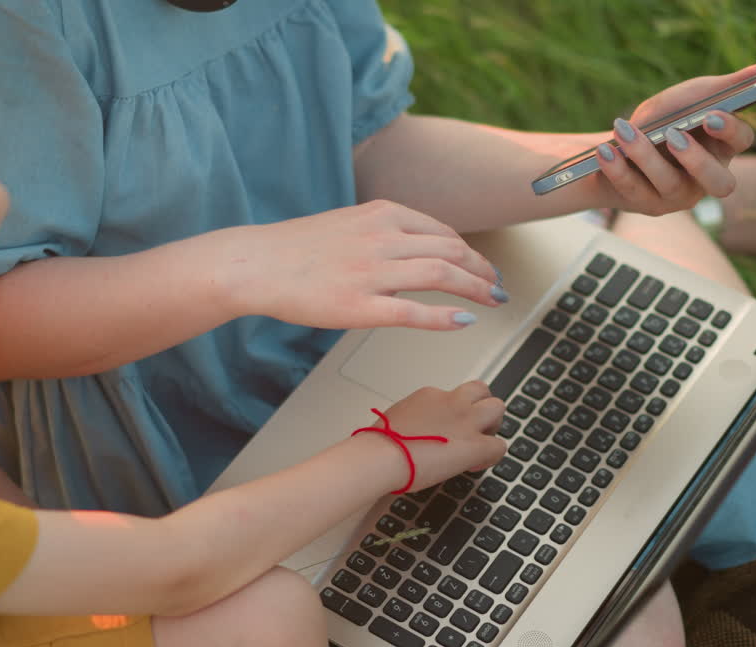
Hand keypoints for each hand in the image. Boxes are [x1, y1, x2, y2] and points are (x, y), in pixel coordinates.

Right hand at [209, 200, 505, 331]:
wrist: (256, 264)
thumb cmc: (296, 250)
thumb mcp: (349, 224)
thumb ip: (384, 232)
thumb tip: (417, 251)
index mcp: (382, 214)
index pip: (443, 232)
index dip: (472, 253)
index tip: (484, 268)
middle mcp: (383, 238)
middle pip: (452, 251)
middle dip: (483, 271)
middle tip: (499, 288)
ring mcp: (372, 272)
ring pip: (441, 275)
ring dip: (476, 289)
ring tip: (493, 301)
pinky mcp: (359, 305)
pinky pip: (413, 311)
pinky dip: (444, 316)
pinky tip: (464, 322)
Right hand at [360, 380, 506, 493]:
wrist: (381, 455)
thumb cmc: (380, 444)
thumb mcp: (395, 419)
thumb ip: (411, 421)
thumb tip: (412, 432)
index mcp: (429, 396)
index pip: (453, 396)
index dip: (454, 413)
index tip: (446, 429)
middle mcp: (451, 402)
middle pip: (481, 389)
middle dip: (482, 407)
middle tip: (473, 428)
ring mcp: (465, 421)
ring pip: (497, 407)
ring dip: (493, 424)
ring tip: (481, 442)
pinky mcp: (474, 445)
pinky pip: (499, 446)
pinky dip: (492, 456)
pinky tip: (475, 464)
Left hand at [591, 59, 755, 215]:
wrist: (614, 145)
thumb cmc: (663, 119)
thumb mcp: (692, 97)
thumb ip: (732, 84)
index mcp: (723, 149)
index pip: (741, 142)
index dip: (729, 130)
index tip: (710, 115)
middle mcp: (706, 179)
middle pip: (720, 183)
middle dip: (698, 160)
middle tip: (674, 135)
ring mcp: (678, 197)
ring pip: (670, 184)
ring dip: (645, 155)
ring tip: (622, 129)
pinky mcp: (648, 206)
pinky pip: (635, 191)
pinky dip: (618, 168)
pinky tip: (606, 149)